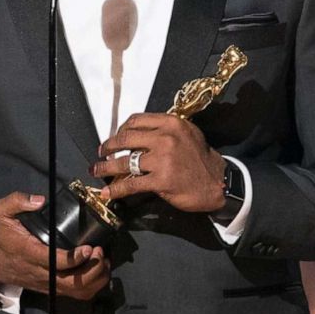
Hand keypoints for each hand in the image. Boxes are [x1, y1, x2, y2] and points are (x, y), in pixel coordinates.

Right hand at [0, 192, 109, 298]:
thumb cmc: (2, 236)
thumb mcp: (1, 213)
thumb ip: (17, 201)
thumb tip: (40, 200)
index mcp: (29, 254)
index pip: (53, 262)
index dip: (73, 259)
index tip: (88, 248)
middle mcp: (41, 272)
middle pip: (72, 283)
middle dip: (92, 269)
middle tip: (99, 252)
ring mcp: (49, 284)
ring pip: (77, 291)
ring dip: (96, 278)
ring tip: (102, 260)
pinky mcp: (54, 288)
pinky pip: (77, 294)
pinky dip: (94, 284)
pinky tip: (99, 269)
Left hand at [92, 113, 226, 212]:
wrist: (218, 182)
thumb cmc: (201, 158)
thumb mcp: (187, 134)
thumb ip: (164, 131)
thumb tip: (137, 136)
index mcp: (170, 123)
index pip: (136, 121)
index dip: (120, 129)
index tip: (114, 138)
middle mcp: (165, 138)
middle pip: (125, 139)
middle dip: (108, 147)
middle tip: (101, 153)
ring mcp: (162, 160)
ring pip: (124, 162)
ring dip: (105, 168)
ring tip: (96, 171)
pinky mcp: (161, 180)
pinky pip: (131, 184)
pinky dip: (116, 189)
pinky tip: (107, 192)